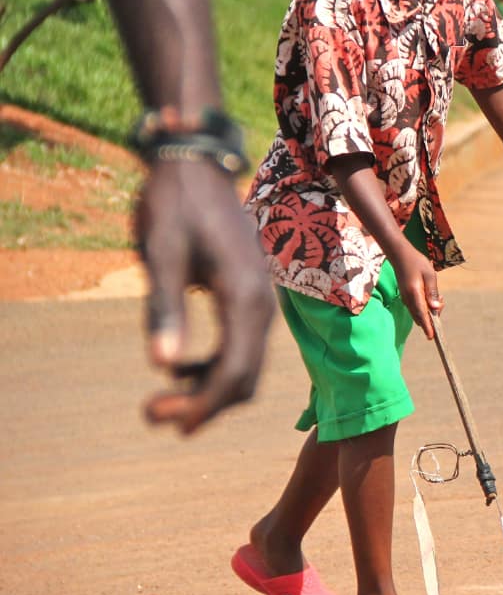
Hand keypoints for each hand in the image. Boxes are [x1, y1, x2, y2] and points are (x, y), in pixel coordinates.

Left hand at [137, 159, 275, 434]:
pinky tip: (176, 367)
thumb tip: (160, 366)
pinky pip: (239, 346)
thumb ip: (164, 310)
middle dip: (202, 404)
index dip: (206, 406)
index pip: (236, 370)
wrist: (196, 167)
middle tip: (150, 413)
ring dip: (205, 389)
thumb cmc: (174, 206)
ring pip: (243, 365)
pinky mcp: (247, 296)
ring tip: (157, 399)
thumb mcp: (161, 255)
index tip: (174, 427)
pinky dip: (211, 367)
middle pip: (244, 376)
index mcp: (244, 297)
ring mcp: (258, 300)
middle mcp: (260, 304)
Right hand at [394, 246, 441, 338]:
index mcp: (414, 294)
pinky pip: (417, 308)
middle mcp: (408, 299)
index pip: (421, 314)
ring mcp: (406, 299)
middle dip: (433, 317)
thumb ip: (432, 292)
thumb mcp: (430, 274)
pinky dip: (425, 307)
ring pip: (419, 313)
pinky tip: (432, 296)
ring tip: (438, 296)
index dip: (427, 326)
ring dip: (430, 311)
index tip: (431, 337)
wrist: (400, 256)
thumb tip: (435, 308)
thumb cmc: (417, 263)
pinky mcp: (406, 298)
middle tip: (441, 301)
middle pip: (421, 317)